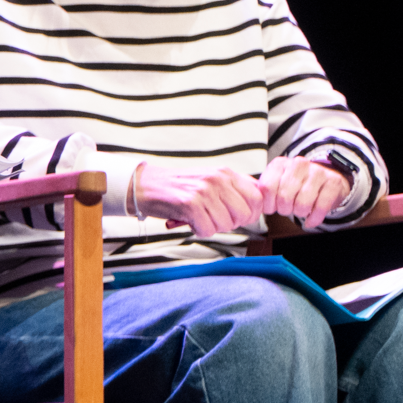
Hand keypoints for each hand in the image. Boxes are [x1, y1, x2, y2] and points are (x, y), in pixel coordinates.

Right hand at [132, 163, 265, 237]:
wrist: (144, 185)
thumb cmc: (177, 186)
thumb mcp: (209, 179)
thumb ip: (233, 188)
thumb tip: (257, 203)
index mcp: (224, 172)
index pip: (257, 197)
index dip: (252, 213)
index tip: (238, 217)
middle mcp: (216, 179)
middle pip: (245, 214)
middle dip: (232, 223)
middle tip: (215, 219)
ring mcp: (203, 191)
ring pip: (227, 225)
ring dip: (213, 227)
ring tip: (199, 218)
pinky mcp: (190, 204)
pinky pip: (208, 230)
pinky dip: (199, 231)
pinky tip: (189, 221)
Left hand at [257, 155, 352, 229]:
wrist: (326, 178)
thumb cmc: (297, 183)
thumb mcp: (277, 181)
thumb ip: (265, 190)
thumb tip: (256, 204)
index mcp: (280, 163)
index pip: (267, 188)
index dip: (268, 204)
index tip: (271, 208)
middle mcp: (299, 164)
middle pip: (284, 197)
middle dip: (284, 209)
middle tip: (287, 209)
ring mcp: (318, 172)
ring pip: (302, 203)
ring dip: (299, 213)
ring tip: (299, 210)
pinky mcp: (333, 182)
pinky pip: (321, 207)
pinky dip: (314, 219)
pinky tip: (311, 220)